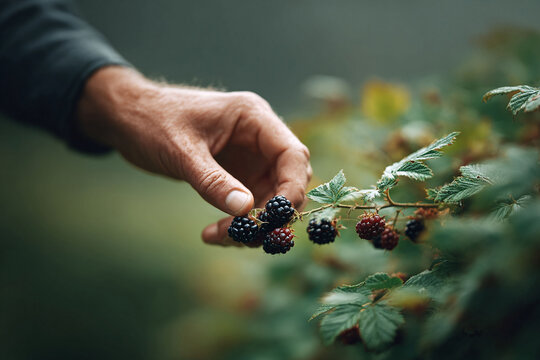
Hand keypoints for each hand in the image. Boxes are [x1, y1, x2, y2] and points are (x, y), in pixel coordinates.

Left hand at [76, 67, 311, 245]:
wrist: (128, 118)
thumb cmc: (151, 121)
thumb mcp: (181, 151)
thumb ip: (213, 181)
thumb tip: (244, 210)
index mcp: (253, 118)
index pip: (293, 154)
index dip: (292, 189)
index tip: (274, 220)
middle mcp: (258, 138)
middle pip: (287, 180)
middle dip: (270, 213)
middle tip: (243, 236)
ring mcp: (250, 158)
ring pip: (270, 198)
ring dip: (251, 224)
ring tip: (217, 237)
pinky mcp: (237, 174)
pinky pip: (249, 204)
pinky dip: (237, 223)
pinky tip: (212, 234)